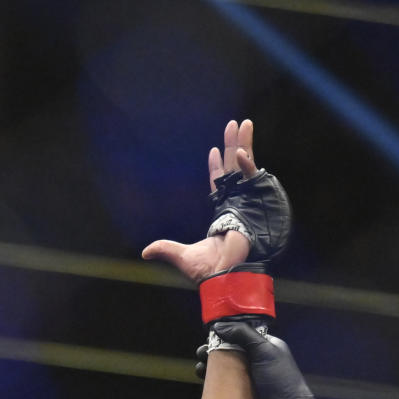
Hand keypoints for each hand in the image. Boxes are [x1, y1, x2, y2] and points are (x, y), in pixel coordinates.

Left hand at [142, 119, 256, 282]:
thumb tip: (145, 252)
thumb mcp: (182, 256)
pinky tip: (239, 150)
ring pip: (244, 166)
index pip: (218, 183)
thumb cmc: (208, 270)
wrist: (225, 275)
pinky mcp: (253, 202)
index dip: (216, 167)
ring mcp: (245, 201)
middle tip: (235, 124)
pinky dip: (246, 164)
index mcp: (221, 213)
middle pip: (234, 168)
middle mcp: (235, 203)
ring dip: (244, 143)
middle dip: (234, 145)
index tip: (213, 150)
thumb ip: (166, 249)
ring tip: (244, 123)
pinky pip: (250, 177)